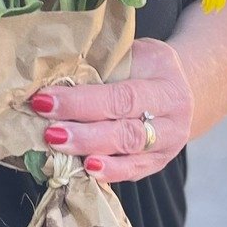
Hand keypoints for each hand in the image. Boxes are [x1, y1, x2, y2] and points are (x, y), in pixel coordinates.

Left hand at [28, 38, 193, 184]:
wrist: (180, 86)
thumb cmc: (145, 66)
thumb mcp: (131, 54)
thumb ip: (101, 66)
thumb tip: (55, 76)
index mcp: (166, 84)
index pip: (122, 97)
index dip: (82, 102)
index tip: (46, 100)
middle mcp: (173, 118)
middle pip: (127, 132)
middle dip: (84, 134)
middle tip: (50, 132)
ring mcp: (168, 145)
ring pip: (130, 155)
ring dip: (91, 152)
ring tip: (59, 149)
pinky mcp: (157, 163)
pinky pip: (132, 172)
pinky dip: (108, 172)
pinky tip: (85, 170)